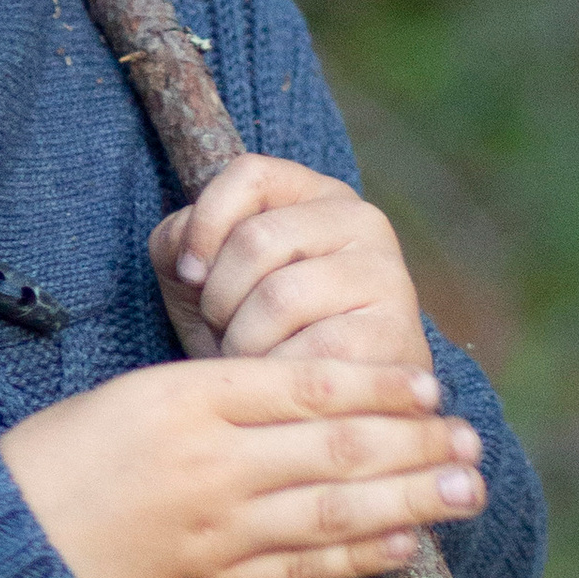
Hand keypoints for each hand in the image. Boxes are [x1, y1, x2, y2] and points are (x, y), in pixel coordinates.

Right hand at [0, 359, 487, 577]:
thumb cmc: (59, 461)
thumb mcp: (132, 397)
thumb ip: (218, 398)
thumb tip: (312, 402)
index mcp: (185, 400)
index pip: (308, 385)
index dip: (379, 385)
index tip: (429, 384)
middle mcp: (209, 466)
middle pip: (337, 449)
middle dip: (417, 443)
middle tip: (473, 440)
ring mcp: (214, 536)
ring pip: (334, 513)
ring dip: (411, 500)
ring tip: (464, 490)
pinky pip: (301, 572)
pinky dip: (359, 556)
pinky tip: (402, 542)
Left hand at [151, 154, 431, 381]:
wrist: (332, 404)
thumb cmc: (260, 332)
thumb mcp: (211, 277)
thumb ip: (181, 245)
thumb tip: (191, 261)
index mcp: (317, 194)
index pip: (250, 174)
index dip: (204, 225)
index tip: (189, 276)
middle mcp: (363, 221)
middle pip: (256, 239)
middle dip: (219, 300)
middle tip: (224, 333)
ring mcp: (386, 274)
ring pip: (279, 298)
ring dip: (243, 344)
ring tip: (250, 361)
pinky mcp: (397, 333)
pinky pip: (312, 353)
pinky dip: (277, 377)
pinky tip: (281, 385)